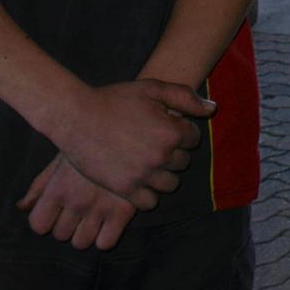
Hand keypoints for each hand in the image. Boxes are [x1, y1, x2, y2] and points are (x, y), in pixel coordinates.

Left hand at [18, 153, 138, 250]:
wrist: (132, 130)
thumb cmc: (92, 142)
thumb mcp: (62, 158)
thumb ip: (40, 185)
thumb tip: (22, 208)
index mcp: (58, 187)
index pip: (38, 225)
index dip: (46, 219)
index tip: (57, 210)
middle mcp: (77, 201)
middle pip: (60, 234)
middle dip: (67, 224)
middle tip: (80, 208)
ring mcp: (100, 208)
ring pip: (81, 242)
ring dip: (85, 233)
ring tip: (94, 216)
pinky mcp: (124, 212)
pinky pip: (105, 243)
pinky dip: (105, 236)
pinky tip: (110, 221)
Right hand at [50, 78, 211, 206]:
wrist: (76, 118)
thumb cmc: (115, 100)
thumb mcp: (152, 88)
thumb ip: (185, 97)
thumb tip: (212, 109)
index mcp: (171, 131)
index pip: (194, 138)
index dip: (181, 131)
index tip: (166, 127)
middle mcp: (161, 156)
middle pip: (183, 162)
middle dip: (174, 152)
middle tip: (154, 143)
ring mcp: (143, 175)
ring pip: (170, 184)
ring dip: (164, 174)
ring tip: (148, 162)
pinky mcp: (125, 189)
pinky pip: (150, 201)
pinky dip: (148, 193)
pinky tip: (139, 179)